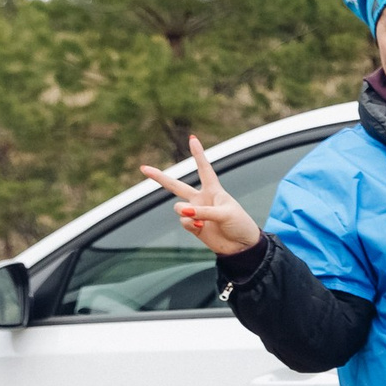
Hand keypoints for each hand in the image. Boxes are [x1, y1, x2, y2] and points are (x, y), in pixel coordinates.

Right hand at [140, 135, 260, 256]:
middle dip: (159, 177)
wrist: (242, 246)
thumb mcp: (225, 214)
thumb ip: (203, 211)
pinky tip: (202, 229)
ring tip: (201, 220)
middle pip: (176, 186)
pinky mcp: (193, 226)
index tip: (192, 139)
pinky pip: (183, 221)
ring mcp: (195, 213)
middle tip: (143, 168)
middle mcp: (201, 199)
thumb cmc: (240, 225)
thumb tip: (182, 212)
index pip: (204, 169)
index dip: (198, 154)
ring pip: (179, 208)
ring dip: (187, 213)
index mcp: (214, 190)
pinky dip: (191, 224)